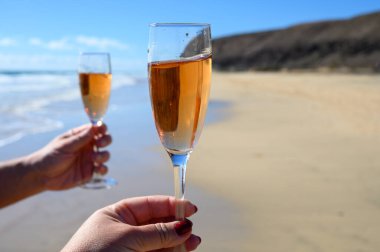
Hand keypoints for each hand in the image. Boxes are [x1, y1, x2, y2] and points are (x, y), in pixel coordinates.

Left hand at [32, 123, 111, 189]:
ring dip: (104, 155)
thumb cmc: (50, 156)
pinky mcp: (89, 173)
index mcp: (81, 137)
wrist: (41, 176)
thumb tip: (94, 127)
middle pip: (104, 140)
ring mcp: (89, 160)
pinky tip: (98, 169)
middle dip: (106, 140)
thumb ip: (80, 138)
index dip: (102, 127)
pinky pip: (102, 170)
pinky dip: (104, 169)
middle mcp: (87, 147)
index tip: (102, 129)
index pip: (96, 129)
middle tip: (100, 143)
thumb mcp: (64, 146)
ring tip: (95, 158)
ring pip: (105, 155)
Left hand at [62, 195, 200, 251]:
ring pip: (159, 242)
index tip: (189, 207)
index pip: (148, 205)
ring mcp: (129, 248)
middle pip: (157, 224)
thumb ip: (157, 233)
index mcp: (117, 215)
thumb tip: (183, 226)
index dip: (170, 205)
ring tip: (193, 243)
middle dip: (176, 226)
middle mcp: (124, 230)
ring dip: (176, 242)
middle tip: (191, 230)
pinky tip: (181, 251)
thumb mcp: (127, 238)